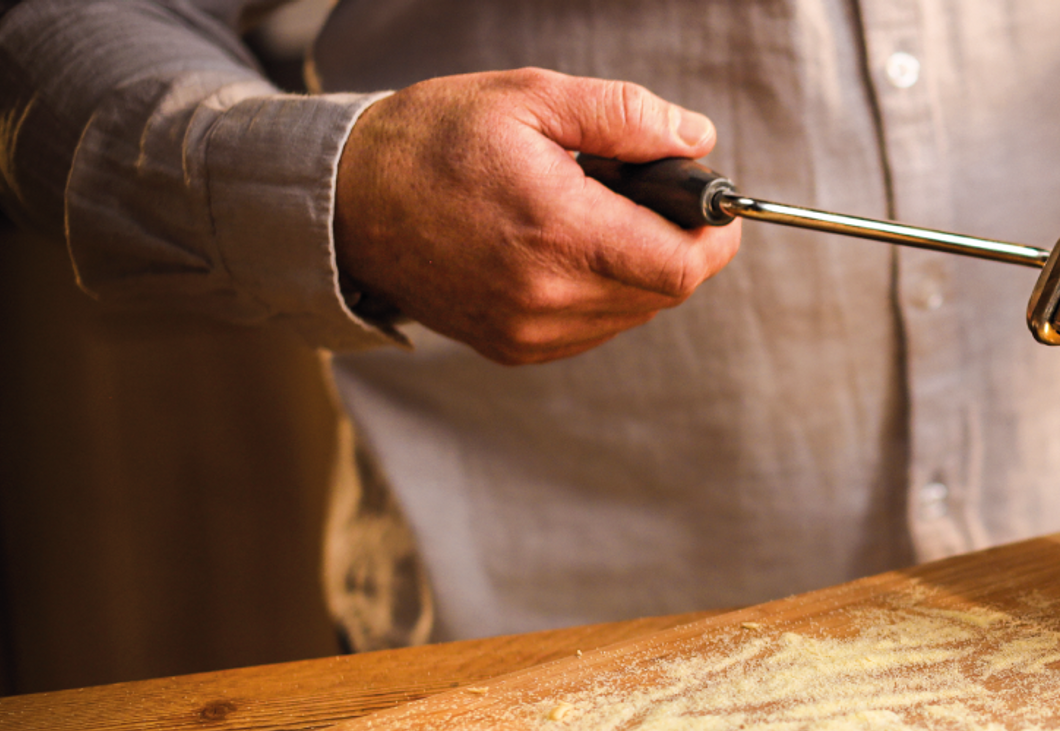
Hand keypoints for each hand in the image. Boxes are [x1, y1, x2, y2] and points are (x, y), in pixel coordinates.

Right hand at [334, 68, 741, 364]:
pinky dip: (602, 287)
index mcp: (559, 233)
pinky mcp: (514, 348)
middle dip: (676, 240)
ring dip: (638, 265)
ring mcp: (528, 332)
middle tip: (639, 188)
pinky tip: (564, 244)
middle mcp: (547, 298)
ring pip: (634, 311)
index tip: (712, 201)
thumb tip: (696, 138)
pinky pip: (595, 326)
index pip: (683, 264)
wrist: (344, 199)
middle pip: (666, 290)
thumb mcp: (531, 97)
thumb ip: (624, 116)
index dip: (715, 234)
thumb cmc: (433, 139)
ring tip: (590, 211)